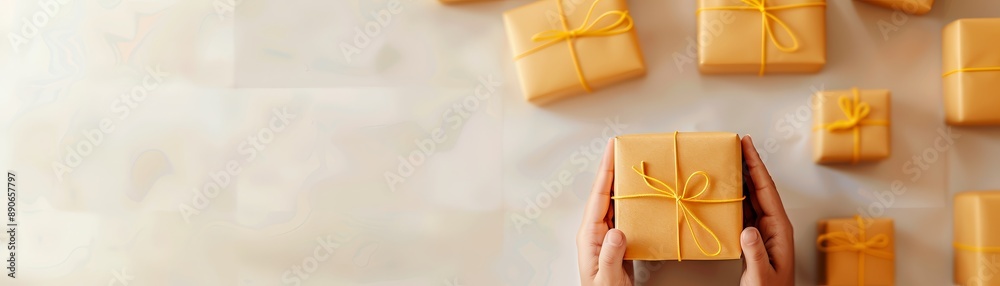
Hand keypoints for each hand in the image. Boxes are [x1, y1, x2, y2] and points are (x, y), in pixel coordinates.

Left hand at [577, 139, 631, 285]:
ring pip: (617, 203)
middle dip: (615, 170)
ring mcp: (607, 236)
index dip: (606, 171)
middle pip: (606, 193)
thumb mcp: (605, 278)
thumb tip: (617, 230)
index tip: (612, 149)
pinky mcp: (620, 243)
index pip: (598, 196)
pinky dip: (636, 203)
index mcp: (589, 235)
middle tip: (627, 149)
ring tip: (637, 166)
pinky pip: (627, 216)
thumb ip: (609, 255)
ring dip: (627, 184)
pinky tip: (643, 196)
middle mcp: (597, 232)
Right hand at [739, 135, 794, 285]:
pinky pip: (744, 210)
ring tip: (729, 159)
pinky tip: (726, 189)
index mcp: (779, 229)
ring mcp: (763, 231)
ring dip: (741, 177)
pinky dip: (735, 196)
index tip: (747, 145)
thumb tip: (747, 228)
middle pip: (760, 187)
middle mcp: (773, 226)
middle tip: (737, 143)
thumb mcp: (761, 275)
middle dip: (749, 164)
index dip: (756, 165)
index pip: (766, 190)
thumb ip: (755, 253)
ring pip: (752, 197)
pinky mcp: (753, 238)